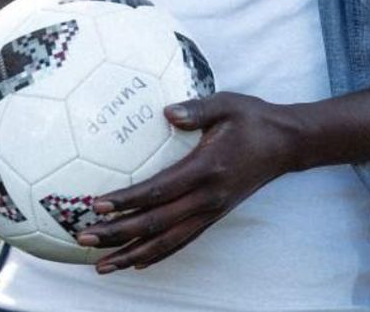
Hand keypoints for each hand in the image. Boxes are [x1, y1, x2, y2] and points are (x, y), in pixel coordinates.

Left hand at [77, 92, 301, 272]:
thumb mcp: (227, 104)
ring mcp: (212, 211)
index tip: (97, 205)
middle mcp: (208, 198)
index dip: (127, 201)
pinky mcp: (214, 216)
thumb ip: (197, 109)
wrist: (286, 144)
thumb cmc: (252, 119)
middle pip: (156, 224)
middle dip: (118, 234)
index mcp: (206, 170)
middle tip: (84, 237)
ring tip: (102, 265)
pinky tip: (137, 261)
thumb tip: (167, 112)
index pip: (159, 191)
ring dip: (133, 254)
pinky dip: (158, 254)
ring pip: (167, 242)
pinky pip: (183, 241)